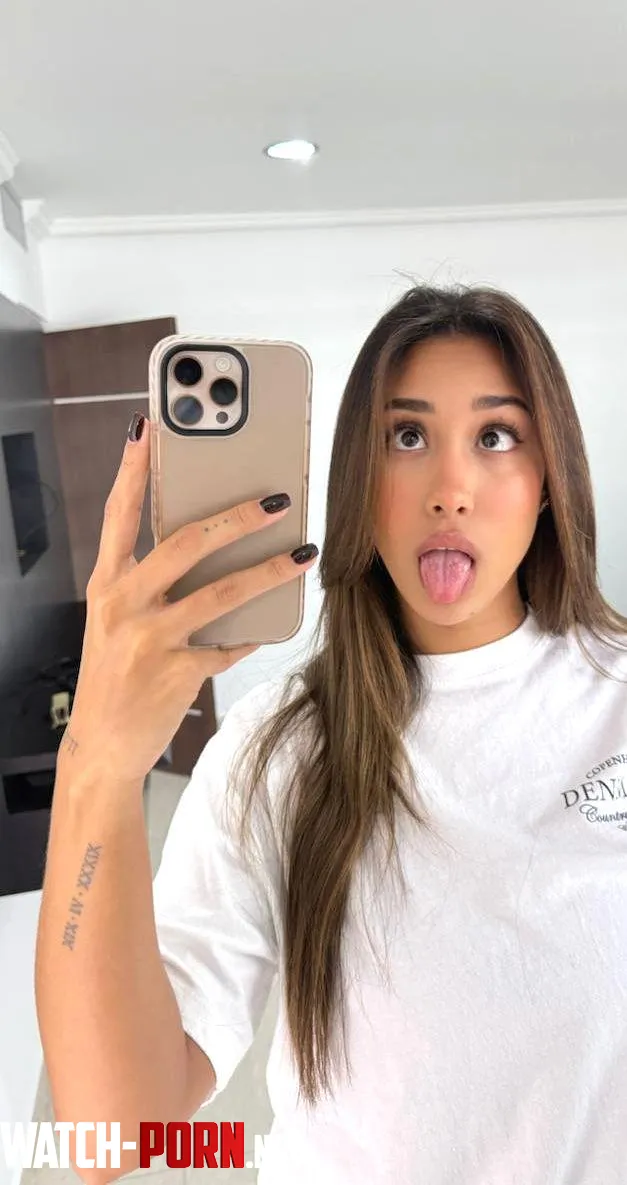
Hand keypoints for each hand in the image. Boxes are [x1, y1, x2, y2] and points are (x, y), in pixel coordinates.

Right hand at [59, 416, 317, 784]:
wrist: (102, 744)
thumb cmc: (116, 674)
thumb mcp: (117, 621)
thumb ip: (149, 585)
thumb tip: (209, 549)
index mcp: (106, 584)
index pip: (117, 515)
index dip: (132, 470)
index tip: (148, 428)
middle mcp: (123, 604)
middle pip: (185, 543)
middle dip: (236, 516)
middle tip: (276, 499)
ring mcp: (149, 638)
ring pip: (222, 591)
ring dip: (270, 569)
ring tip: (303, 551)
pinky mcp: (177, 671)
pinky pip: (229, 644)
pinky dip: (253, 634)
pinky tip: (271, 626)